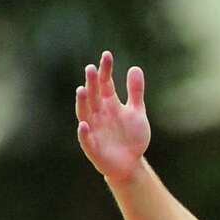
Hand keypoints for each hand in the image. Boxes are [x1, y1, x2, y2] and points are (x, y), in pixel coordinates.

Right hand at [75, 51, 150, 184]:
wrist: (130, 163)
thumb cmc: (131, 137)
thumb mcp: (137, 112)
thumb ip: (135, 92)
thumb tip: (135, 68)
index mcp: (109, 104)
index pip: (105, 84)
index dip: (105, 70)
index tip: (107, 55)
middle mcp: (98, 114)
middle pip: (94, 96)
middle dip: (92, 83)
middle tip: (91, 69)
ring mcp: (94, 129)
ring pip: (85, 114)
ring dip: (83, 103)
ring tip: (82, 90)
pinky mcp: (93, 147)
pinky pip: (86, 139)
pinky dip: (84, 133)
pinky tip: (84, 124)